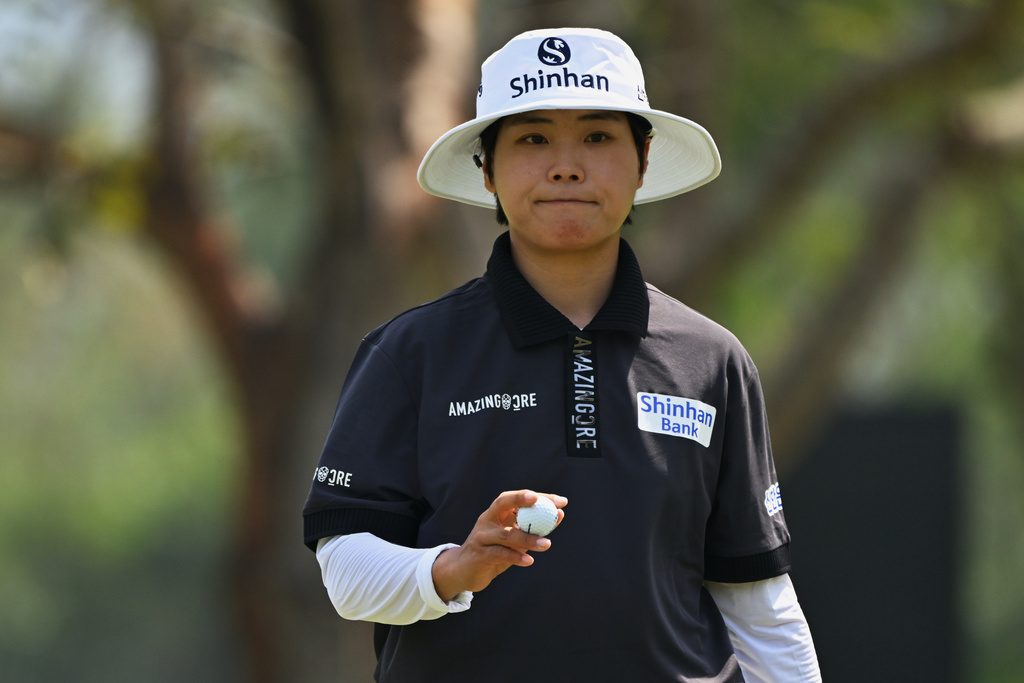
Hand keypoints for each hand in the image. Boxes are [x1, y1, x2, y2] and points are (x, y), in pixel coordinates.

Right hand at [431, 490, 566, 601]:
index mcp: (496, 513)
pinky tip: (529, 560)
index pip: (516, 498)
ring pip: (506, 534)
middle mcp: (487, 521)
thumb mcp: (513, 539)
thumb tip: (559, 515)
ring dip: (528, 538)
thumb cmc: (494, 552)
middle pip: (503, 503)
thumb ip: (532, 529)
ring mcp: (481, 537)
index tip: (560, 501)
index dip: (538, 497)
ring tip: (547, 544)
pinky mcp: (479, 555)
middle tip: (543, 503)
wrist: (463, 571)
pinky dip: (515, 556)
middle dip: (522, 499)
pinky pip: (499, 554)